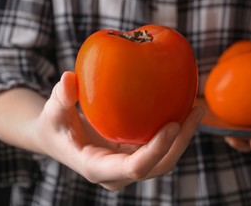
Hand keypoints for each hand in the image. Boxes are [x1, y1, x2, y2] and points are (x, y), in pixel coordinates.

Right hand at [35, 71, 204, 189]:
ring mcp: (128, 165)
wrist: (57, 137)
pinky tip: (184, 106)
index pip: (134, 168)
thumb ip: (59, 97)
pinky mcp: (134, 154)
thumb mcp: (52, 111)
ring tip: (198, 108)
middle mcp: (118, 173)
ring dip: (184, 136)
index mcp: (98, 168)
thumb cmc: (54, 124)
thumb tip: (69, 77)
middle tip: (196, 110)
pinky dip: (175, 130)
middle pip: (159, 165)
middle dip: (181, 142)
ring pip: (165, 159)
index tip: (173, 124)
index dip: (156, 150)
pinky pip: (160, 146)